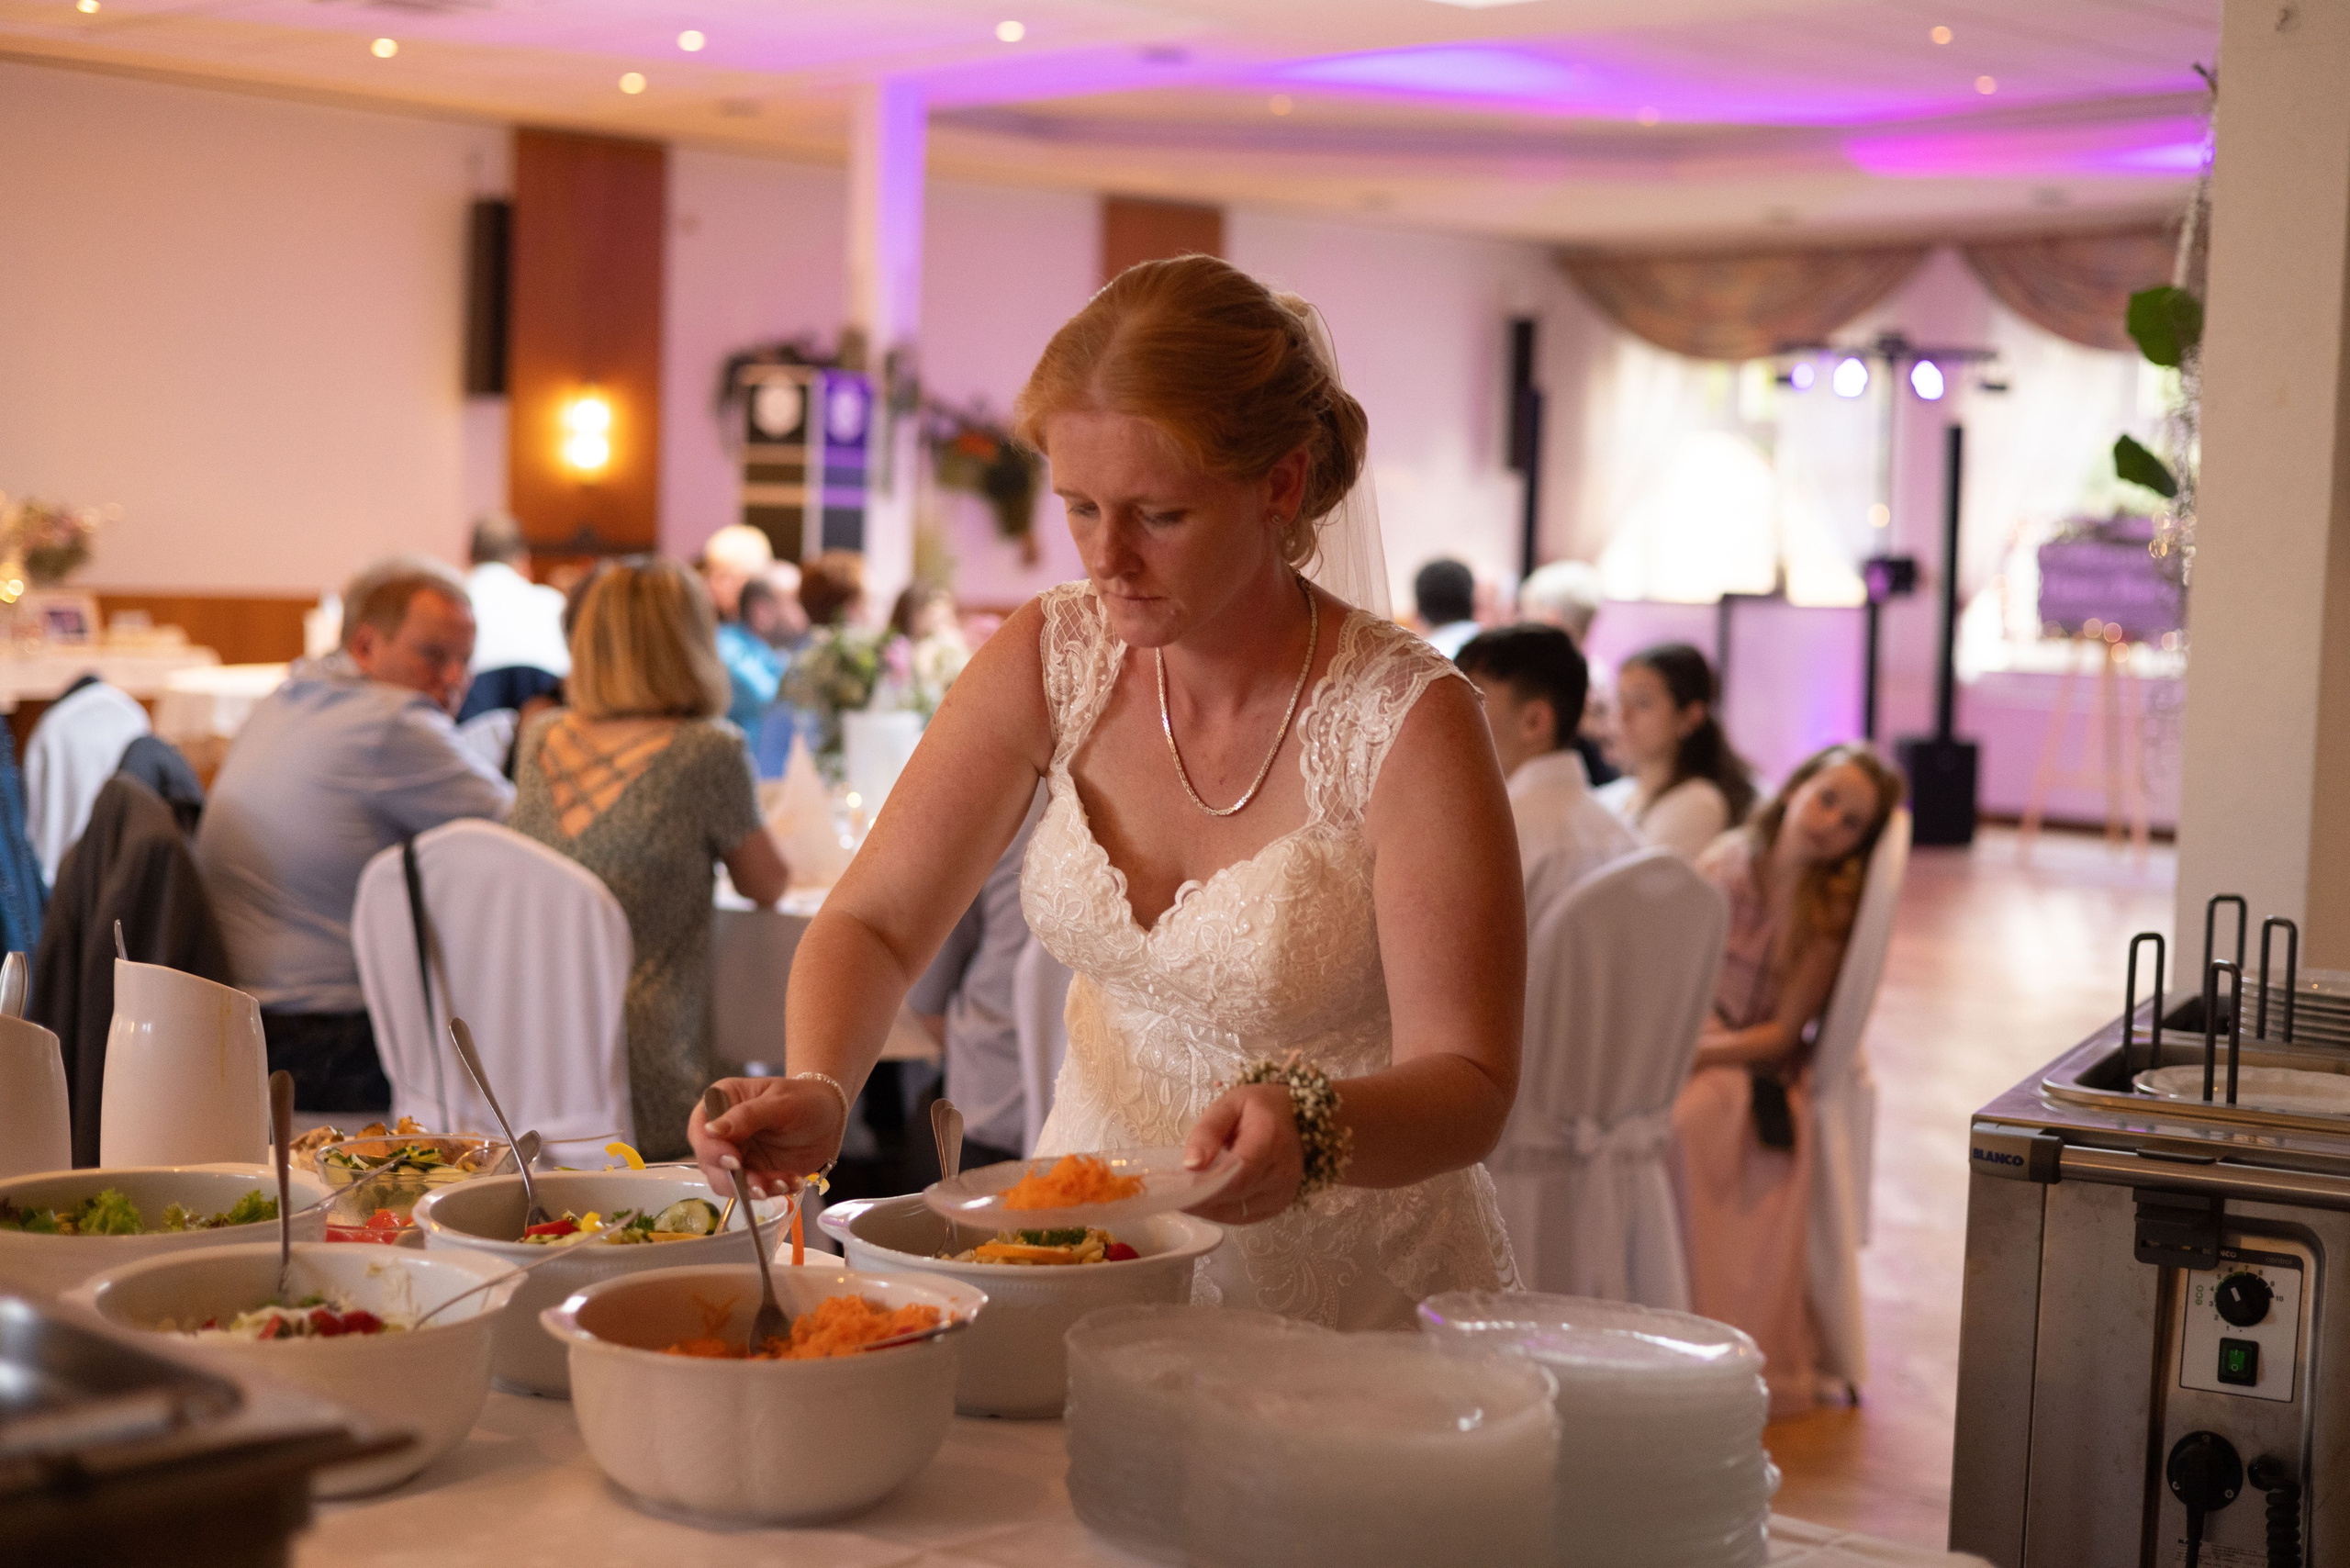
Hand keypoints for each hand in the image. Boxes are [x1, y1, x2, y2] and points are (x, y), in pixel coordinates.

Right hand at [688, 1077, 845, 1200]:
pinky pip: (751, 1191)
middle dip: (733, 1179)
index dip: (711, 1150)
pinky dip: (771, 1191)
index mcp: (722, 1102)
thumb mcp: (779, 1102)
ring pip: (727, 1183)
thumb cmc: (804, 1098)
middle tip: (760, 1185)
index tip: (733, 1161)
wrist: (830, 1117)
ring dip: (754, 1189)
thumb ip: (746, 1116)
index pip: (701, 1129)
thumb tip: (711, 1130)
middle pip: (708, 1163)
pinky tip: (792, 1182)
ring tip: (783, 1183)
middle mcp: (722, 1131)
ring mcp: (735, 1154)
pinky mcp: (752, 1173)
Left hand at [1180, 1084, 1304, 1225]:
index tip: (1176, 1189)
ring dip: (1208, 1208)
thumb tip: (1191, 1165)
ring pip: (1236, 1213)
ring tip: (1187, 1195)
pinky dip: (1222, 1211)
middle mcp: (1282, 1172)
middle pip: (1234, 1197)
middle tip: (1172, 1193)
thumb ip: (1208, 1132)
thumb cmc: (1259, 1108)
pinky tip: (1208, 1199)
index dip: (1205, 1187)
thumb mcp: (1229, 1105)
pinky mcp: (1279, 1205)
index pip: (1237, 1175)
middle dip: (1199, 1199)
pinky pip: (1244, 1216)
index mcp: (1269, 1140)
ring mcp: (1283, 1193)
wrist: (1296, 1118)